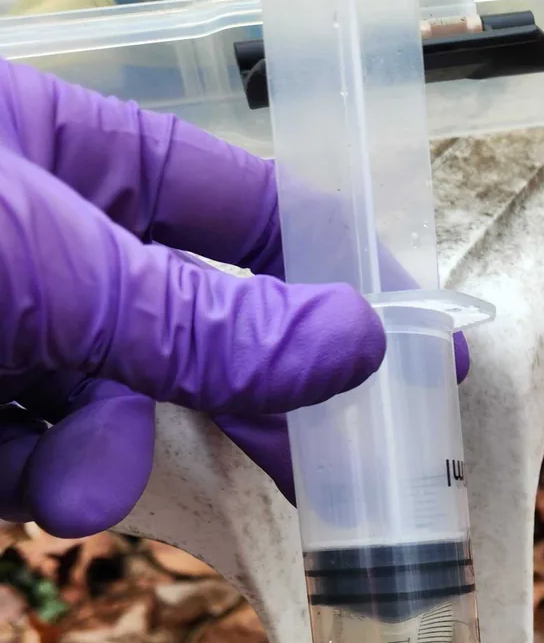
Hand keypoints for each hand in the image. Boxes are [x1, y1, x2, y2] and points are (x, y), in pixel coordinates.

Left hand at [0, 59, 468, 536]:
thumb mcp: (55, 267)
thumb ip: (202, 320)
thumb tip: (356, 341)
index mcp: (62, 153)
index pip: (228, 204)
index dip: (322, 268)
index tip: (404, 336)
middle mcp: (40, 242)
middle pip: (187, 327)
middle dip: (238, 404)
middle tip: (329, 467)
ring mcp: (1, 334)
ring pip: (110, 415)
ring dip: (105, 461)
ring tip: (76, 482)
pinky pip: (40, 465)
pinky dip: (42, 487)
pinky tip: (31, 489)